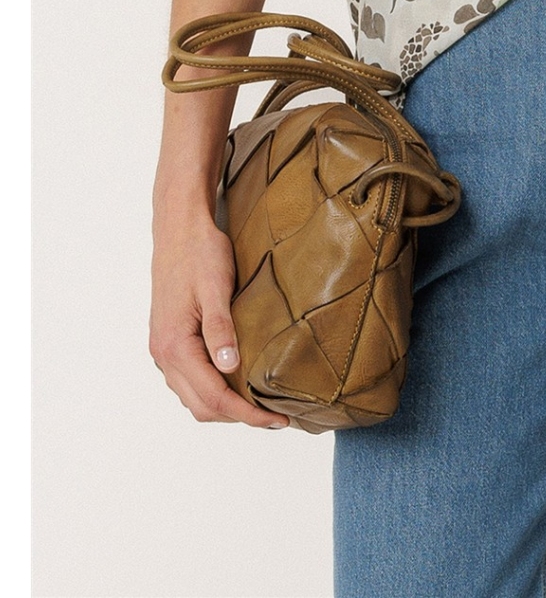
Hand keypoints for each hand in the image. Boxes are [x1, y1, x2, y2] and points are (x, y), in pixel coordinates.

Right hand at [149, 209, 288, 428]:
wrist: (179, 228)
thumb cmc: (199, 252)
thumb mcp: (215, 287)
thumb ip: (221, 328)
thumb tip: (229, 367)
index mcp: (175, 345)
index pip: (214, 397)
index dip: (247, 414)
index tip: (277, 420)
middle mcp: (164, 354)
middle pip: (201, 405)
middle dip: (238, 417)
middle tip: (275, 417)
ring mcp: (164, 349)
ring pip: (193, 396)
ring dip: (225, 406)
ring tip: (260, 404)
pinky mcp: (169, 340)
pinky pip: (190, 379)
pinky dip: (213, 389)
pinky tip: (237, 381)